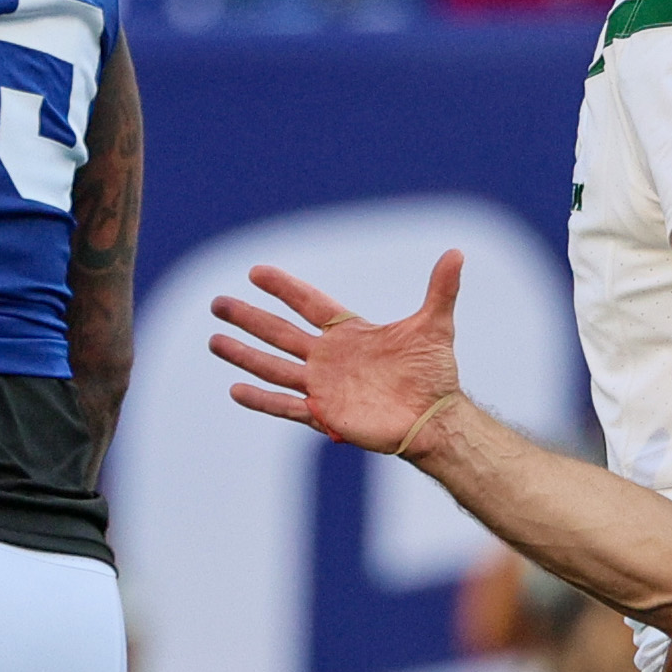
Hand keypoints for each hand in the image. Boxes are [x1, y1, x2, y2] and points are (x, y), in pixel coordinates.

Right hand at [210, 252, 465, 453]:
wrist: (435, 418)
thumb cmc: (434, 374)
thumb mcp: (435, 326)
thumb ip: (441, 289)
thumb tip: (457, 253)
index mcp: (349, 332)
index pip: (308, 303)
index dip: (283, 287)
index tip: (255, 271)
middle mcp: (329, 357)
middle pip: (280, 332)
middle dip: (249, 317)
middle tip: (217, 303)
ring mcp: (323, 385)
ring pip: (274, 366)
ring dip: (244, 355)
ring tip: (214, 341)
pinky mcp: (324, 413)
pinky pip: (286, 405)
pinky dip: (261, 399)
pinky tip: (235, 390)